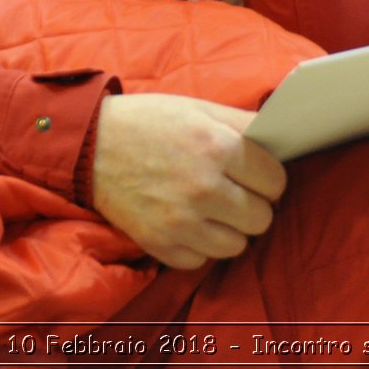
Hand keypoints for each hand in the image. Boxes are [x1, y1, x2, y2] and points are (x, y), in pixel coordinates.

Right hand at [91, 94, 286, 270]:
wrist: (90, 145)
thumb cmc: (149, 121)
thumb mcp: (199, 108)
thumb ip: (243, 124)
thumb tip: (279, 141)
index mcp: (218, 148)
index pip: (275, 181)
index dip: (269, 178)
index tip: (257, 175)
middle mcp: (204, 188)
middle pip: (261, 218)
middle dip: (254, 204)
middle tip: (237, 192)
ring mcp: (181, 222)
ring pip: (237, 245)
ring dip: (230, 229)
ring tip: (214, 209)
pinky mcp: (160, 244)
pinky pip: (202, 260)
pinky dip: (200, 245)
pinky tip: (189, 222)